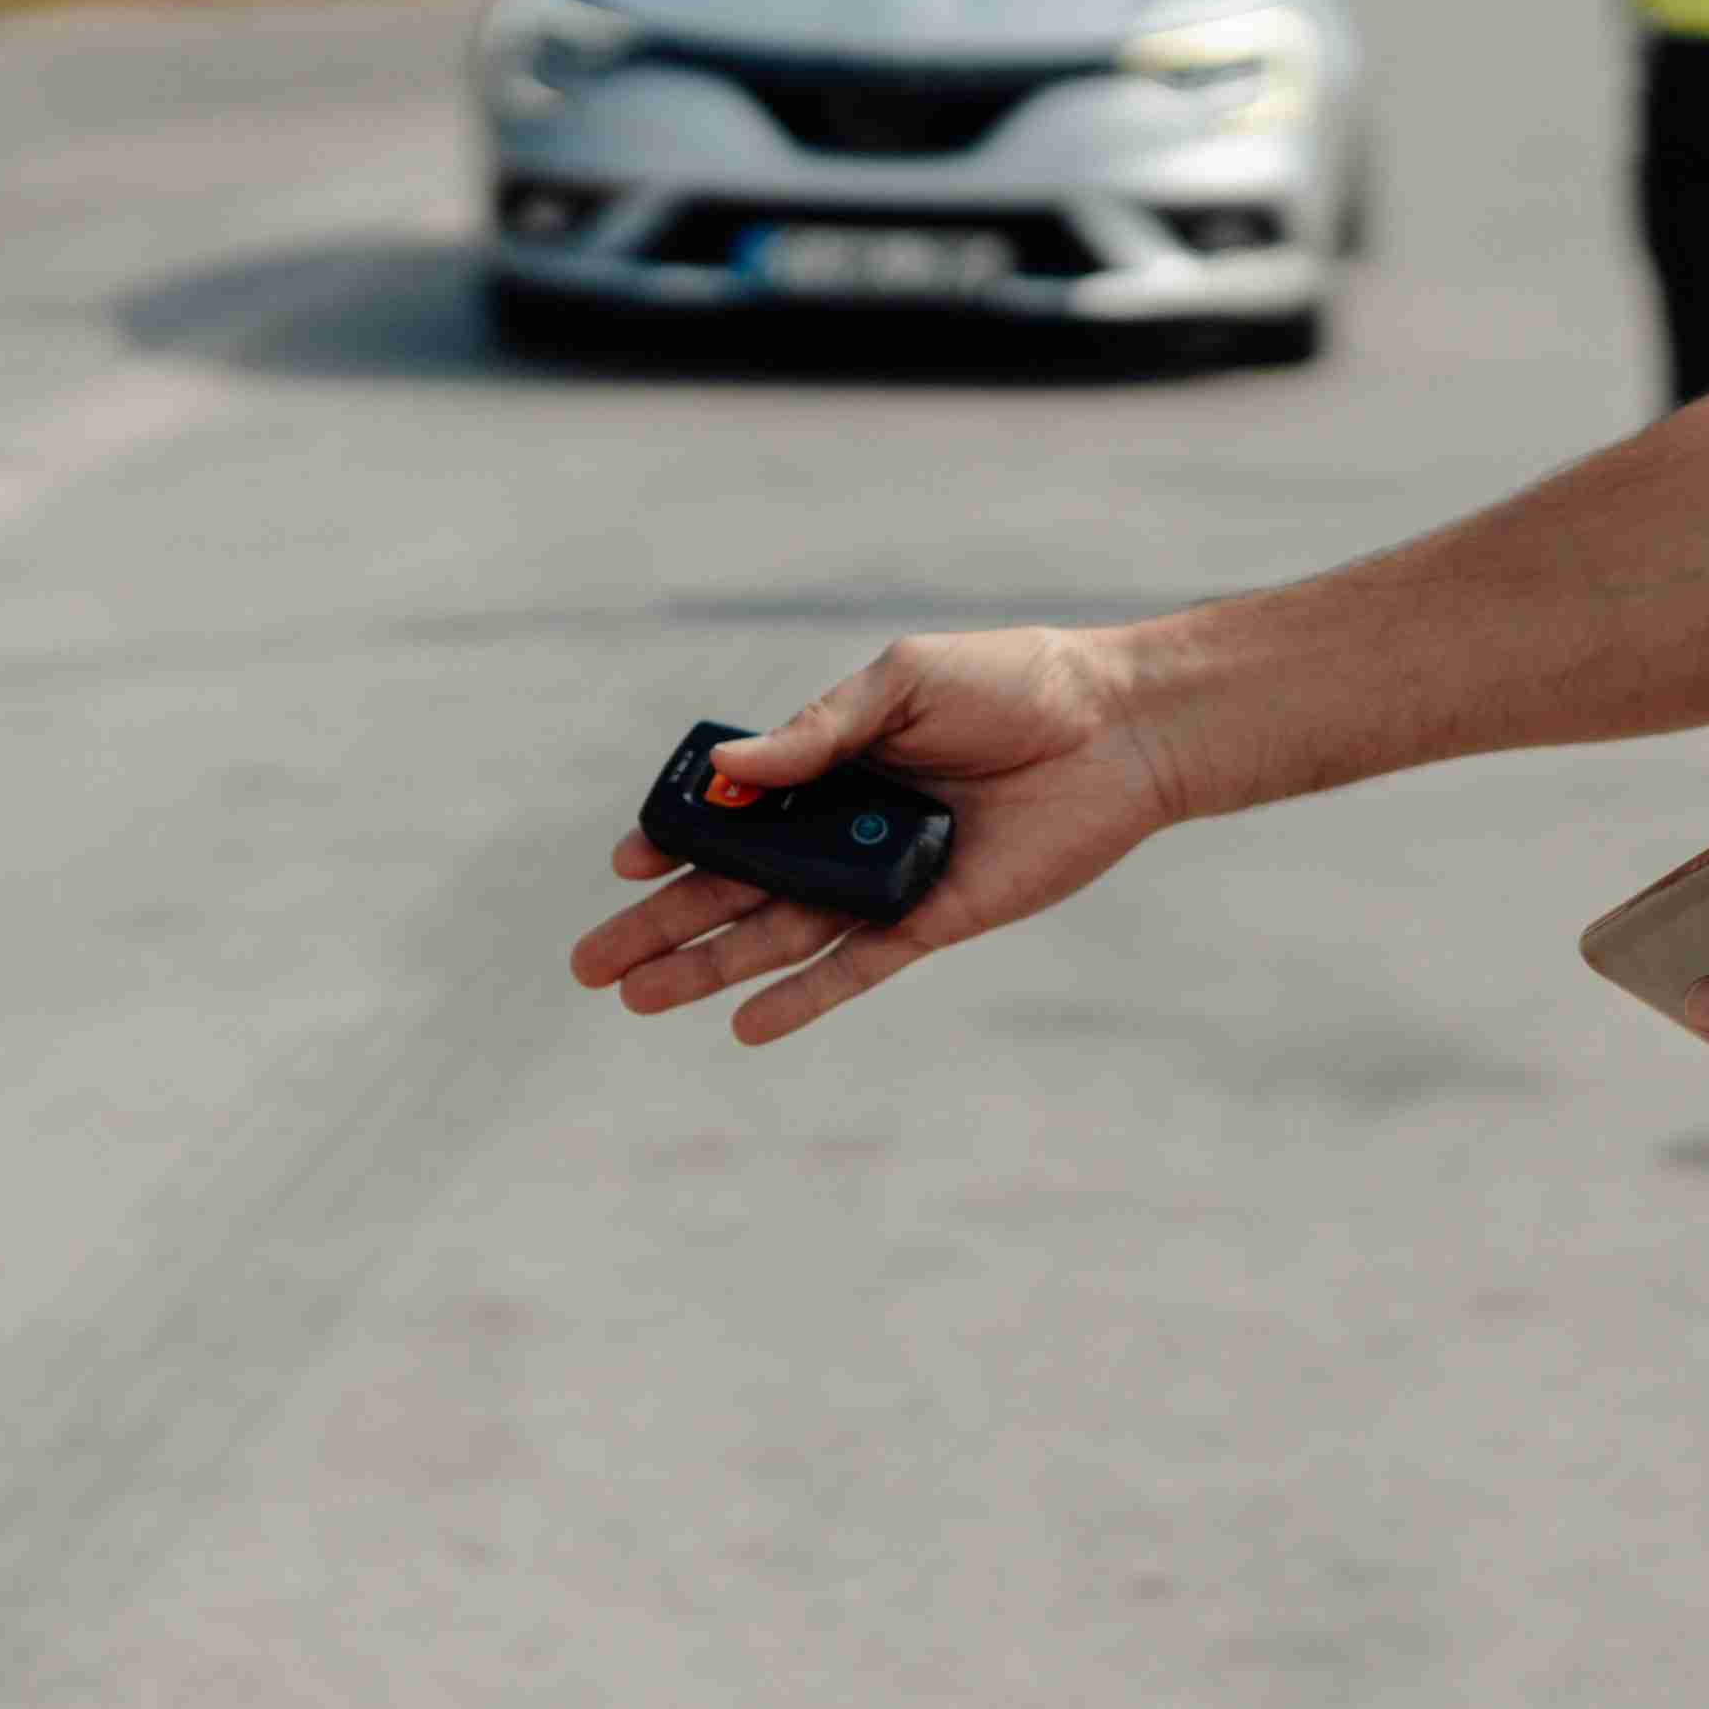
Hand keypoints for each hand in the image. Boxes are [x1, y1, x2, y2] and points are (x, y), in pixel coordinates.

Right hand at [573, 630, 1179, 1047]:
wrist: (1118, 724)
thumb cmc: (1015, 685)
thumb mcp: (902, 683)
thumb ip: (819, 732)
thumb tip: (729, 768)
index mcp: (833, 762)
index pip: (735, 810)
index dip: (678, 837)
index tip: (628, 861)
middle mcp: (848, 826)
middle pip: (735, 884)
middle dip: (662, 923)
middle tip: (590, 963)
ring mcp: (885, 877)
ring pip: (779, 933)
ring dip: (710, 967)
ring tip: (637, 998)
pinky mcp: (933, 917)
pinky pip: (857, 966)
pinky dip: (804, 997)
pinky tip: (745, 1025)